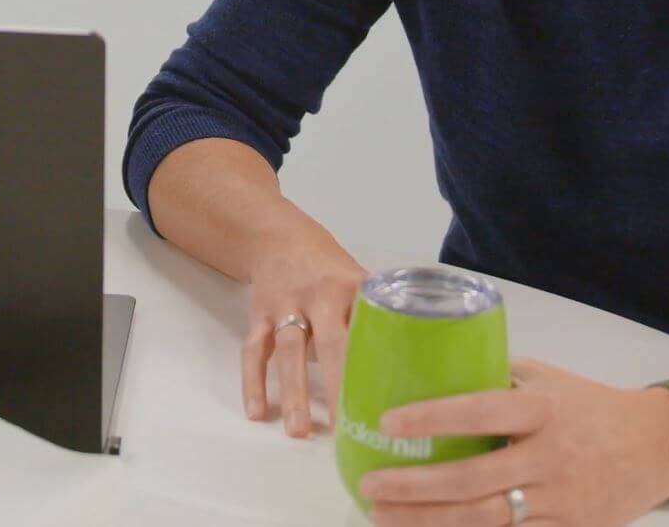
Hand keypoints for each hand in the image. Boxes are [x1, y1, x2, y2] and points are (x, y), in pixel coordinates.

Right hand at [239, 230, 366, 437]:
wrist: (279, 237)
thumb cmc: (330, 270)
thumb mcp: (359, 280)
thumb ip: (380, 315)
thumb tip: (415, 365)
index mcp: (352, 288)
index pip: (368, 328)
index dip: (376, 363)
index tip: (386, 402)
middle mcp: (318, 296)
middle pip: (330, 342)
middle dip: (337, 384)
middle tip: (345, 426)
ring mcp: (285, 304)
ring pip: (288, 350)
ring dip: (293, 391)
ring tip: (298, 431)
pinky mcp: (258, 313)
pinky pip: (254, 349)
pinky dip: (252, 381)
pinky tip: (258, 412)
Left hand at [356, 360, 668, 526]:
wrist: (660, 445)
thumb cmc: (591, 406)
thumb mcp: (548, 380)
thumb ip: (497, 381)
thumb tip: (433, 370)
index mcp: (544, 410)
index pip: (482, 412)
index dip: (434, 418)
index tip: (389, 421)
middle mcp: (552, 457)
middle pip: (474, 480)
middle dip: (414, 487)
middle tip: (370, 484)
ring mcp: (562, 501)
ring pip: (486, 519)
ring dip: (427, 522)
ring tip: (381, 515)